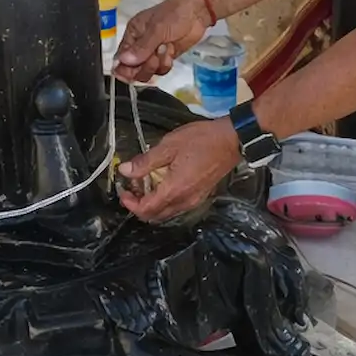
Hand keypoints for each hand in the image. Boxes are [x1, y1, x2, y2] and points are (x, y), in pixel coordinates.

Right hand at [112, 0, 212, 84]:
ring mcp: (153, 53)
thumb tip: (124, 60)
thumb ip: (142, 47)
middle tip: (154, 58)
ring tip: (166, 50)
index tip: (134, 70)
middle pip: (133, 69)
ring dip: (157, 65)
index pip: (121, 57)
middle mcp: (140, 45)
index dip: (125, 67)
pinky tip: (171, 51)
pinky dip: (166, 65)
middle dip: (144, 67)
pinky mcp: (164, 58)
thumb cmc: (175, 13)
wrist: (197, 13)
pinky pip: (160, 70)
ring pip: (147, 72)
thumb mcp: (157, 29)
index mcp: (132, 34)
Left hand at [117, 117, 240, 221]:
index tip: (123, 191)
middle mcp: (184, 201)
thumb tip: (125, 170)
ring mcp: (194, 200)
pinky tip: (162, 183)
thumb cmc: (201, 140)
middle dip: (139, 205)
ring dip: (152, 203)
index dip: (130, 204)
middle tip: (131, 188)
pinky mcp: (200, 196)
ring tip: (145, 184)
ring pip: (166, 212)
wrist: (232, 140)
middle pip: (155, 216)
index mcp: (174, 190)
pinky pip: (177, 206)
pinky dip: (165, 200)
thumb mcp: (168, 146)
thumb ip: (145, 161)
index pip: (146, 209)